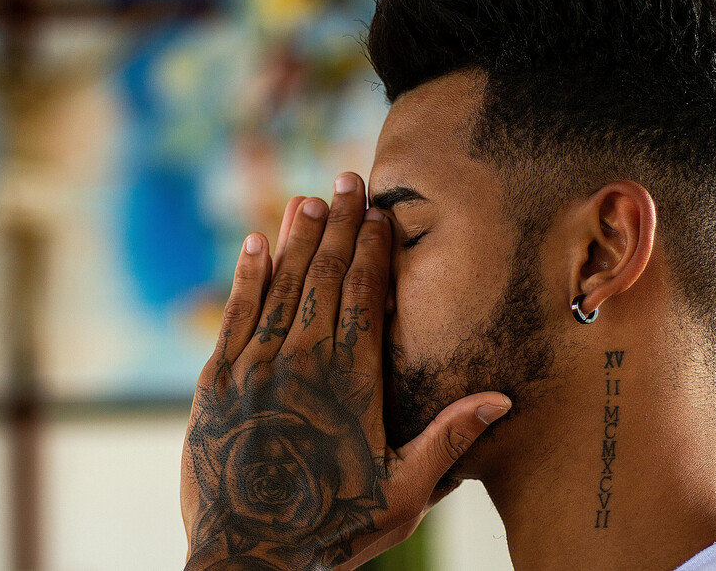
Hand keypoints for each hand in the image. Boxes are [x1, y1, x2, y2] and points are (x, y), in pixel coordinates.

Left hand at [180, 173, 511, 569]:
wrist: (249, 555)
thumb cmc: (332, 527)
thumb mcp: (403, 492)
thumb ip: (447, 438)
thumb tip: (499, 398)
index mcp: (352, 381)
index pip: (366, 296)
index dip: (373, 249)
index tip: (380, 212)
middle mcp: (302, 361)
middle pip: (325, 277)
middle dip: (339, 226)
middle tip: (348, 181)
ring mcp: (255, 365)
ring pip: (281, 286)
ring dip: (297, 238)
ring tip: (310, 197)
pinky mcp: (216, 380)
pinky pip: (235, 314)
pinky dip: (247, 275)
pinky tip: (255, 242)